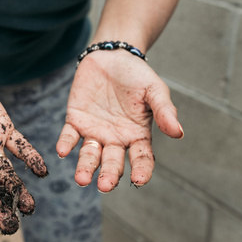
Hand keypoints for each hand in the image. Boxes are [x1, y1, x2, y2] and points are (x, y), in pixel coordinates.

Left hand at [56, 51, 183, 191]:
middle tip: (105, 185)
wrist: (112, 55)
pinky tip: (62, 151)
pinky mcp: (76, 120)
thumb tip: (179, 133)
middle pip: (112, 162)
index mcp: (137, 135)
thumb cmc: (137, 75)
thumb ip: (164, 111)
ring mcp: (95, 131)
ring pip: (89, 155)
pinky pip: (69, 136)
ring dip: (85, 168)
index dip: (141, 170)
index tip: (139, 179)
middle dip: (109, 175)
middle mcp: (115, 139)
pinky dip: (65, 144)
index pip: (141, 159)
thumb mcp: (155, 90)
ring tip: (81, 179)